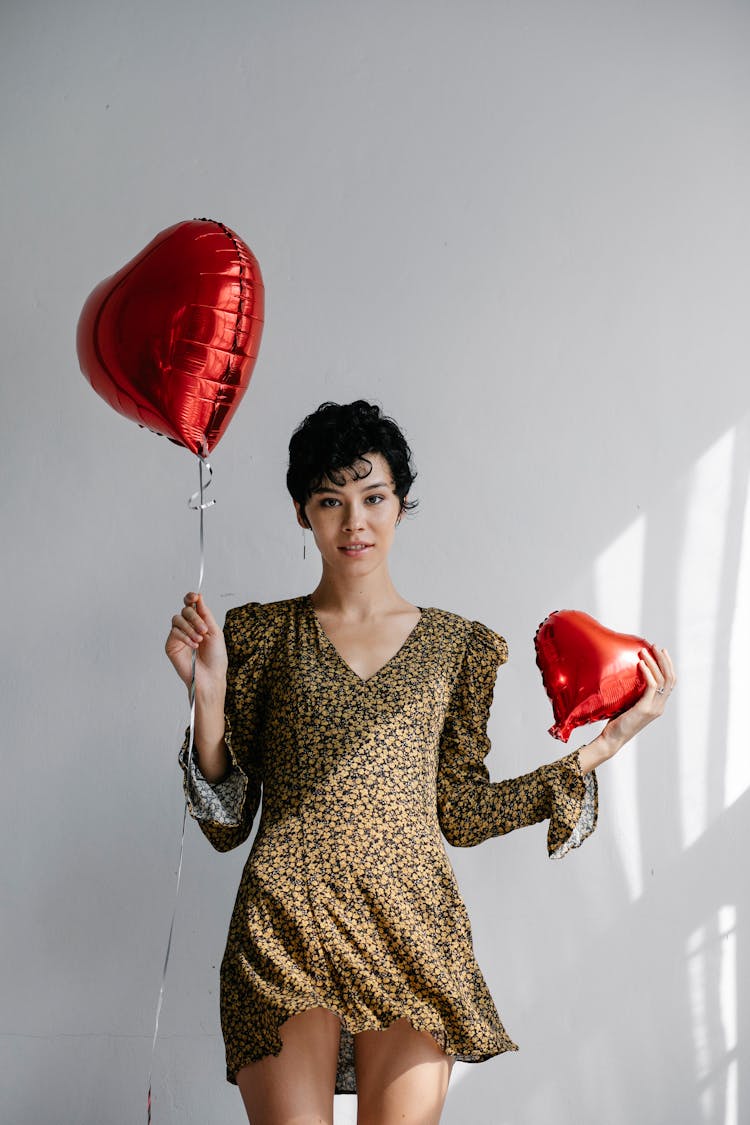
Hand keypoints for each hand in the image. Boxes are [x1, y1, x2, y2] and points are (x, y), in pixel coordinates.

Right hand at [164, 592, 227, 691]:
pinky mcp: (171, 645)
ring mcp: (178, 636)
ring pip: (177, 619)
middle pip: (185, 610)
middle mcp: (187, 627)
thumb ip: (205, 614)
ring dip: (190, 628)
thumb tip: (199, 597)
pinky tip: (193, 645)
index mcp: (198, 622)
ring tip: (199, 640)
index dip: (190, 598)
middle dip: (195, 618)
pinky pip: (174, 632)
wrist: (211, 676)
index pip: (191, 605)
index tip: (195, 596)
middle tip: (204, 630)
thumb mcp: (215, 632)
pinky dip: (185, 637)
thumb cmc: (216, 657)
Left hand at [579, 646, 676, 771]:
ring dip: (654, 663)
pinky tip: (640, 664)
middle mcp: (660, 706)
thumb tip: (629, 673)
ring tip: (644, 651)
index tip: (660, 652)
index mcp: (658, 705)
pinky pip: (651, 686)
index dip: (668, 665)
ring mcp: (654, 708)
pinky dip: (648, 672)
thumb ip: (635, 692)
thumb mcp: (630, 704)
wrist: (612, 739)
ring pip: (662, 680)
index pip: (670, 682)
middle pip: (670, 679)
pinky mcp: (645, 708)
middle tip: (655, 647)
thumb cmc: (617, 722)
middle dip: (664, 660)